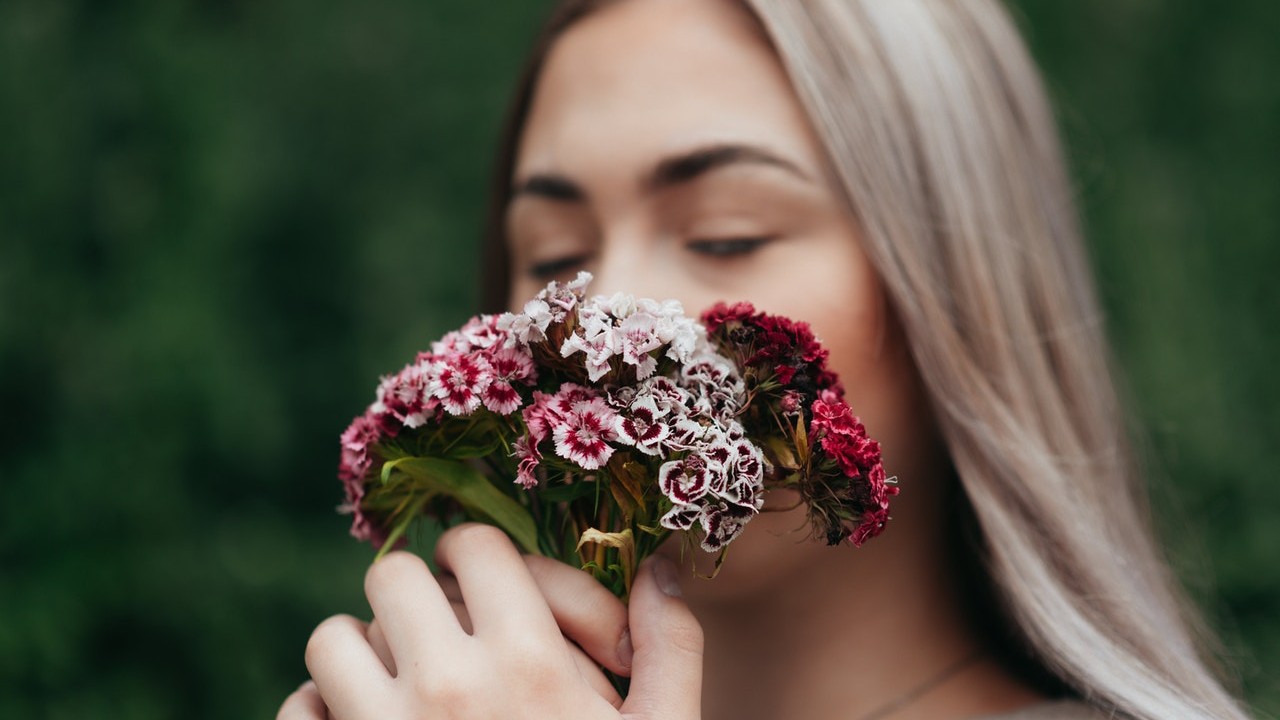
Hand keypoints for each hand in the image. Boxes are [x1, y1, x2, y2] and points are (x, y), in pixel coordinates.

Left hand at [278, 524, 703, 718]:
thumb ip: (671, 645)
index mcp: (530, 664)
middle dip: (420, 595)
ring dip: (365, 650)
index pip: (474, 546)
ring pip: (333, 638)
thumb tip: (660, 563)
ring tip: (406, 685)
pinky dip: (320, 712)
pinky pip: (298, 710)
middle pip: (392, 575)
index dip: (481, 557)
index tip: (491, 587)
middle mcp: (446, 688)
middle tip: (450, 633)